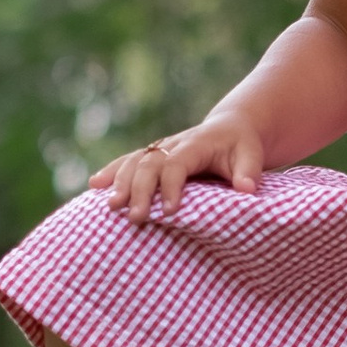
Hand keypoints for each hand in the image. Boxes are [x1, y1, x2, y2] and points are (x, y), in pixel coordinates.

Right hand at [91, 114, 263, 218]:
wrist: (231, 128)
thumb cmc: (242, 146)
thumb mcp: (252, 155)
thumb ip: (248, 172)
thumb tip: (246, 190)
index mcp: (195, 143)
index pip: (176, 164)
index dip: (170, 186)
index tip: (169, 212)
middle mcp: (172, 144)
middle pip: (148, 164)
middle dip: (139, 191)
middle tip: (135, 218)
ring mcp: (159, 149)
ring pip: (133, 162)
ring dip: (119, 183)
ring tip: (112, 207)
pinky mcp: (152, 156)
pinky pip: (127, 161)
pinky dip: (111, 172)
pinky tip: (94, 186)